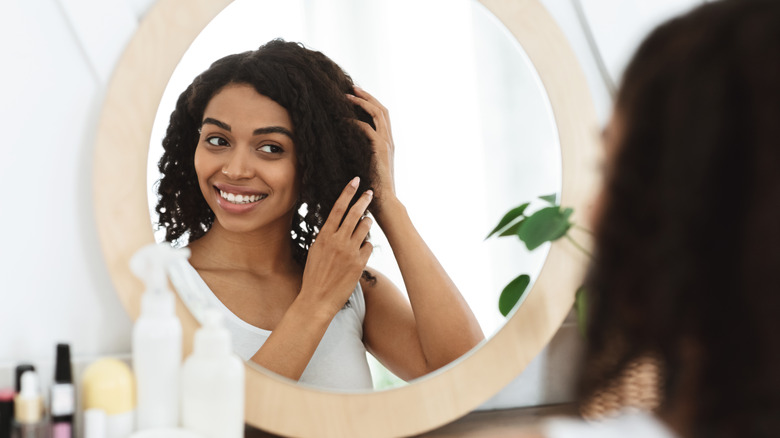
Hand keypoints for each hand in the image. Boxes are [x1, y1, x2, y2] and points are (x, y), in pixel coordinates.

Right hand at [299, 177, 373, 314]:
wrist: (318, 299)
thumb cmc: (314, 276)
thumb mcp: (315, 251)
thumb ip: (326, 237)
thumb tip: (335, 224)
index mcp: (324, 236)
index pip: (338, 208)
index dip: (347, 193)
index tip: (355, 181)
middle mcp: (338, 241)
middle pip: (354, 213)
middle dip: (364, 200)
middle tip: (370, 192)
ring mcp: (350, 251)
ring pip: (365, 228)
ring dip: (367, 222)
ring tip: (367, 221)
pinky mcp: (359, 263)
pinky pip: (368, 246)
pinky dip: (366, 245)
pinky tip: (361, 250)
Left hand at [347, 87, 395, 209]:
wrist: (385, 202)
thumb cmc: (374, 188)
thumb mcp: (368, 166)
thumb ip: (362, 153)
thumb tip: (347, 145)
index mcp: (388, 143)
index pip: (382, 116)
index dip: (371, 102)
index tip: (357, 95)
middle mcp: (389, 140)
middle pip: (382, 110)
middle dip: (367, 96)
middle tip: (351, 88)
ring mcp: (386, 144)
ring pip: (377, 114)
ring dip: (362, 103)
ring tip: (347, 96)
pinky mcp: (380, 150)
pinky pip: (367, 129)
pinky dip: (356, 122)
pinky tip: (344, 119)